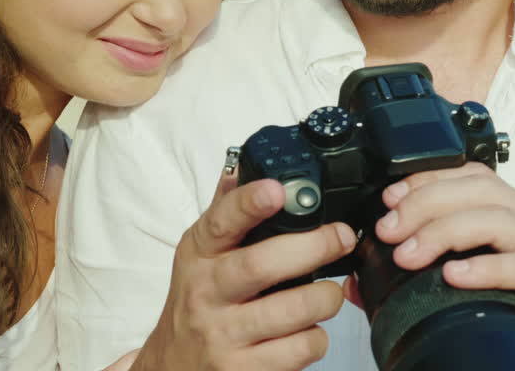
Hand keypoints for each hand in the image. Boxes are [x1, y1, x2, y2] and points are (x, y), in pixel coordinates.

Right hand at [131, 173, 356, 370]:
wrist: (172, 369)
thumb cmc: (197, 304)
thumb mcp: (200, 256)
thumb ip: (225, 213)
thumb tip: (243, 164)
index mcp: (199, 256)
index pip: (220, 223)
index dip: (250, 203)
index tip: (277, 189)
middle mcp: (206, 295)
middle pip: (263, 265)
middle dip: (315, 247)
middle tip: (341, 238)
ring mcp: (224, 337)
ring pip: (294, 311)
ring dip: (326, 297)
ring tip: (328, 292)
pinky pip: (300, 350)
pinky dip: (317, 337)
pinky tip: (307, 331)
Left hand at [362, 162, 514, 370]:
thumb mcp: (481, 293)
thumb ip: (427, 280)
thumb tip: (362, 281)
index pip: (471, 177)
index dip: (428, 180)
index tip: (389, 200)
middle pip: (480, 191)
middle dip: (426, 204)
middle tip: (390, 232)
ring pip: (500, 219)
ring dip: (447, 231)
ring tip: (411, 255)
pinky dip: (488, 267)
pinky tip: (457, 275)